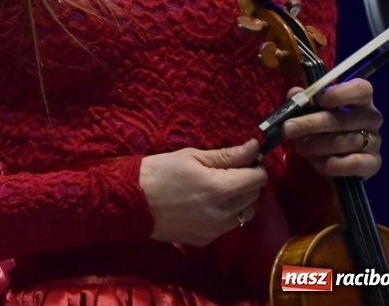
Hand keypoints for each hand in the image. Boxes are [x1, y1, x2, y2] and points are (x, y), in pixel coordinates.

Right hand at [140, 140, 266, 245]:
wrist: (130, 200)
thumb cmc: (159, 171)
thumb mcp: (191, 156)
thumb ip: (226, 155)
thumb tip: (254, 147)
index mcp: (221, 187)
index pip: (258, 179)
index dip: (253, 167)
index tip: (242, 162)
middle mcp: (223, 212)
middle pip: (253, 197)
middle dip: (245, 183)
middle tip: (224, 174)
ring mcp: (215, 230)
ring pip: (244, 214)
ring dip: (237, 202)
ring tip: (215, 192)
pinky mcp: (205, 240)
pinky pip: (227, 227)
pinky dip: (223, 216)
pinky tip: (203, 207)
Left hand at [282, 79, 382, 179]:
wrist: (332, 158)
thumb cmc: (320, 126)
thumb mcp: (309, 110)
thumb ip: (302, 100)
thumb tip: (296, 93)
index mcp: (360, 99)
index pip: (362, 89)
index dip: (341, 93)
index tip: (320, 99)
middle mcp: (371, 118)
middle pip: (344, 119)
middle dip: (311, 124)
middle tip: (288, 128)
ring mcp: (375, 141)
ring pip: (343, 142)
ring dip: (315, 145)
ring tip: (298, 147)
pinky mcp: (373, 162)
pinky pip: (353, 164)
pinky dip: (330, 164)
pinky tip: (315, 162)